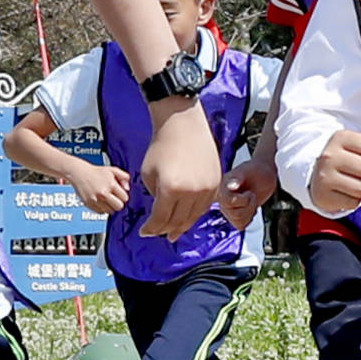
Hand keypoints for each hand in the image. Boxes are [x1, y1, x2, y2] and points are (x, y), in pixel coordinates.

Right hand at [72, 163, 134, 214]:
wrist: (80, 173)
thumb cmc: (96, 172)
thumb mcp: (113, 170)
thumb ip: (124, 177)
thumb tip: (127, 188)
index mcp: (111, 184)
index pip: (125, 198)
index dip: (123, 196)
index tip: (119, 194)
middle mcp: (103, 193)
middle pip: (119, 207)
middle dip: (118, 203)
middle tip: (115, 199)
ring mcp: (96, 200)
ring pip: (110, 211)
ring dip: (110, 206)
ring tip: (106, 199)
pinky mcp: (89, 204)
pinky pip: (101, 212)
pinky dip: (102, 209)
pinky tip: (100, 201)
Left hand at [132, 122, 220, 236]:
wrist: (182, 124)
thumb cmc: (161, 146)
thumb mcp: (148, 174)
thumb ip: (155, 196)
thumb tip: (162, 210)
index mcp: (170, 189)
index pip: (160, 219)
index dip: (151, 229)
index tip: (145, 232)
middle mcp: (191, 192)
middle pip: (178, 221)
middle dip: (165, 230)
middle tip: (158, 234)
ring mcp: (206, 188)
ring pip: (194, 216)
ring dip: (182, 225)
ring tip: (173, 232)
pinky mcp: (215, 182)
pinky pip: (205, 205)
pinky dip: (195, 213)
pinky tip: (187, 217)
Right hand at [220, 151, 278, 230]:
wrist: (264, 173)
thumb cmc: (256, 169)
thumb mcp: (247, 170)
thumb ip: (238, 177)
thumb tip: (230, 186)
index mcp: (223, 187)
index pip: (227, 202)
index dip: (242, 200)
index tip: (249, 192)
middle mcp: (223, 198)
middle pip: (234, 215)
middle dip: (249, 206)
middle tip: (252, 195)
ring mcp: (228, 208)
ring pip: (238, 222)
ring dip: (250, 212)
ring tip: (251, 201)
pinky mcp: (236, 215)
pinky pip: (240, 226)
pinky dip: (249, 218)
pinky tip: (250, 207)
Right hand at [310, 130, 360, 216]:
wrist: (315, 173)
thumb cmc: (344, 157)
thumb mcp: (358, 143)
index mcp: (340, 138)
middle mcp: (330, 156)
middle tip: (360, 172)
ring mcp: (325, 177)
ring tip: (354, 182)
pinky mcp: (323, 196)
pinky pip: (354, 203)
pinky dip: (354, 200)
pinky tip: (346, 192)